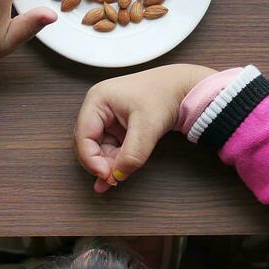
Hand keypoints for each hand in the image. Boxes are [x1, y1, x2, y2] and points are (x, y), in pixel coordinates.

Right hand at [74, 64, 215, 191]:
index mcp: (97, 100)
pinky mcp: (119, 123)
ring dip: (109, 162)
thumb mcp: (147, 127)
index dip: (90, 158)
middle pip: (89, 142)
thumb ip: (131, 154)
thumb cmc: (164, 95)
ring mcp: (108, 115)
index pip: (83, 135)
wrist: (185, 88)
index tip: (106, 175)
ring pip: (100, 146)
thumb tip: (117, 176)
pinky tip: (118, 172)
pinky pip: (111, 145)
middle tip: (112, 179)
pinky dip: (116, 159)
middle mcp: (98, 107)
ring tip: (118, 177)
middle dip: (100, 162)